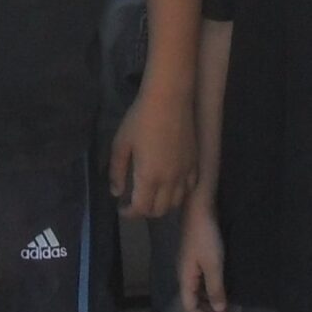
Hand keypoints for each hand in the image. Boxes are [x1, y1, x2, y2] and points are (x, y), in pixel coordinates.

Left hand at [108, 75, 196, 219]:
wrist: (169, 98)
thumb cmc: (140, 119)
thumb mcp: (121, 143)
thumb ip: (116, 171)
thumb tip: (116, 192)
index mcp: (148, 177)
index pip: (140, 209)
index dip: (129, 213)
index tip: (122, 208)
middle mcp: (169, 181)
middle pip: (159, 211)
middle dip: (144, 211)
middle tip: (135, 201)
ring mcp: (185, 173)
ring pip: (176, 203)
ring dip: (162, 205)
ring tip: (153, 194)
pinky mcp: (195, 163)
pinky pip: (190, 188)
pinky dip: (180, 193)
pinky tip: (172, 185)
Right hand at [178, 199, 228, 311]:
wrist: (200, 208)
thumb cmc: (205, 237)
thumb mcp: (213, 265)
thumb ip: (215, 289)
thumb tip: (219, 310)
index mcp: (185, 277)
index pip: (189, 305)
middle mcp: (185, 272)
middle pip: (193, 298)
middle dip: (208, 311)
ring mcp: (190, 263)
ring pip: (198, 289)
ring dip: (210, 300)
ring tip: (225, 307)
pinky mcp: (197, 255)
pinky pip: (202, 279)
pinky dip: (211, 288)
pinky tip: (221, 288)